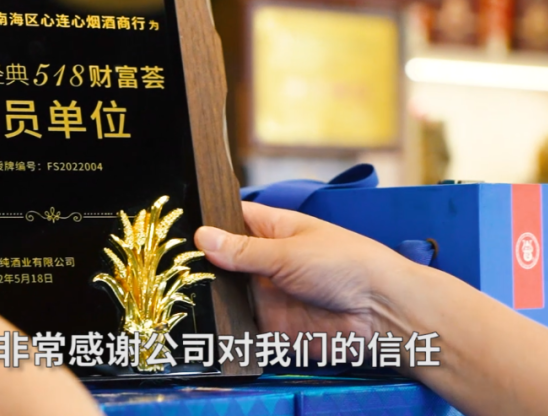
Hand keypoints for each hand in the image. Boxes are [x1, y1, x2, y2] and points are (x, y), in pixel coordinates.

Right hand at [195, 201, 417, 344]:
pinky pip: (239, 327)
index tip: (173, 225)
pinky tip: (200, 322)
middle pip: (223, 260)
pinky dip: (223, 327)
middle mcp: (266, 261)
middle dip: (200, 263)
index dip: (206, 222)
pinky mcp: (271, 327)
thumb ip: (243, 250)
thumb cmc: (344, 264)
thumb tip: (200, 236)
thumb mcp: (288, 252)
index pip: (232, 220)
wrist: (380, 313)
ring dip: (209, 296)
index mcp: (274, 230)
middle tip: (167, 265)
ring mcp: (267, 294)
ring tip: (176, 292)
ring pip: (227, 294)